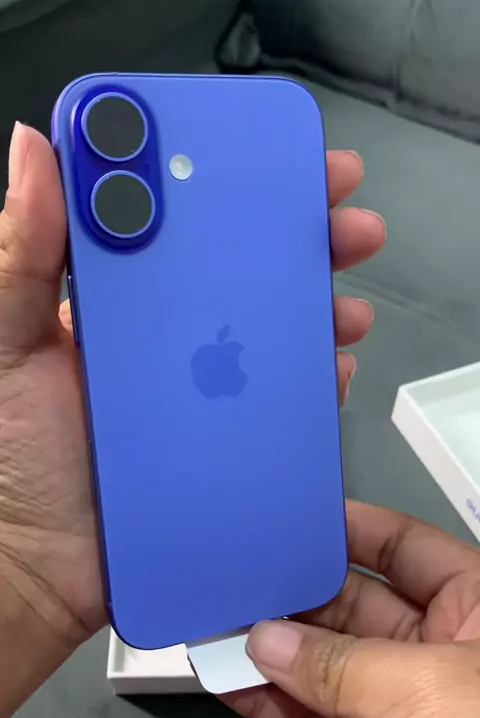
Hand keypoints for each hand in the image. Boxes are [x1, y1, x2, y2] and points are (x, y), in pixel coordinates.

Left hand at [0, 124, 383, 717]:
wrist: (38, 565)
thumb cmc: (11, 459)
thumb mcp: (7, 346)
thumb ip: (20, 255)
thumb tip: (35, 152)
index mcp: (112, 301)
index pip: (174, 223)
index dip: (221, 180)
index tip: (263, 152)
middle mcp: (162, 337)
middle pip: (239, 270)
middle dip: (297, 235)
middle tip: (337, 213)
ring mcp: (197, 390)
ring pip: (270, 330)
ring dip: (316, 304)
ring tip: (343, 298)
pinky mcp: (222, 439)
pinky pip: (278, 400)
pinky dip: (310, 379)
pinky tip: (330, 365)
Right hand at [226, 502, 479, 717]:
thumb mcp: (441, 694)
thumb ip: (350, 665)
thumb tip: (274, 640)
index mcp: (479, 618)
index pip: (409, 551)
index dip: (356, 530)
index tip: (301, 518)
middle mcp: (439, 662)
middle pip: (354, 606)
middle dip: (298, 592)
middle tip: (245, 575)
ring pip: (321, 667)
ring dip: (269, 647)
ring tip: (221, 621)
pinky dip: (263, 702)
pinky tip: (229, 675)